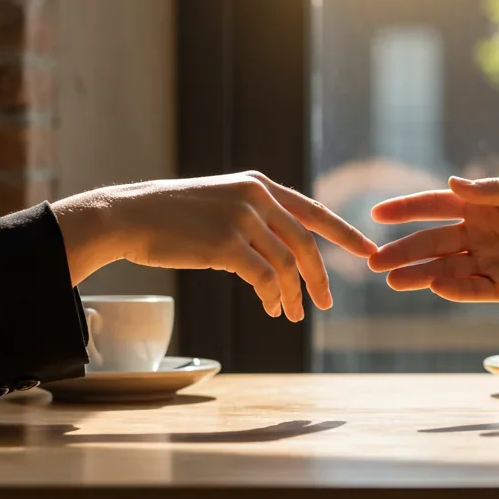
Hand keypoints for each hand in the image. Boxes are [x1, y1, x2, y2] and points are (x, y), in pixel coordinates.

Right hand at [54, 171, 375, 320]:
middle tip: (326, 303)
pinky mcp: (225, 244)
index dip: (345, 234)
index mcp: (259, 184)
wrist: (130, 216)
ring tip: (291, 314)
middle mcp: (256, 197)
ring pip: (286, 265)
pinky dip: (271, 297)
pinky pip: (263, 278)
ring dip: (292, 295)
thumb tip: (282, 256)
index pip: (314, 211)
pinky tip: (270, 308)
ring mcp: (242, 220)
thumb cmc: (172, 215)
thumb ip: (255, 219)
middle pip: (305, 243)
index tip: (369, 252)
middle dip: (319, 277)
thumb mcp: (221, 203)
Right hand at [367, 174, 498, 301]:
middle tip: (374, 261)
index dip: (406, 209)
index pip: (436, 205)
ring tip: (392, 282)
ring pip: (446, 269)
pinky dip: (455, 290)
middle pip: (433, 242)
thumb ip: (496, 190)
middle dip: (403, 251)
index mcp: (484, 205)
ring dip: (419, 275)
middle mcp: (482, 233)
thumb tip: (454, 183)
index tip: (377, 213)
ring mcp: (492, 262)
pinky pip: (475, 290)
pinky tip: (436, 287)